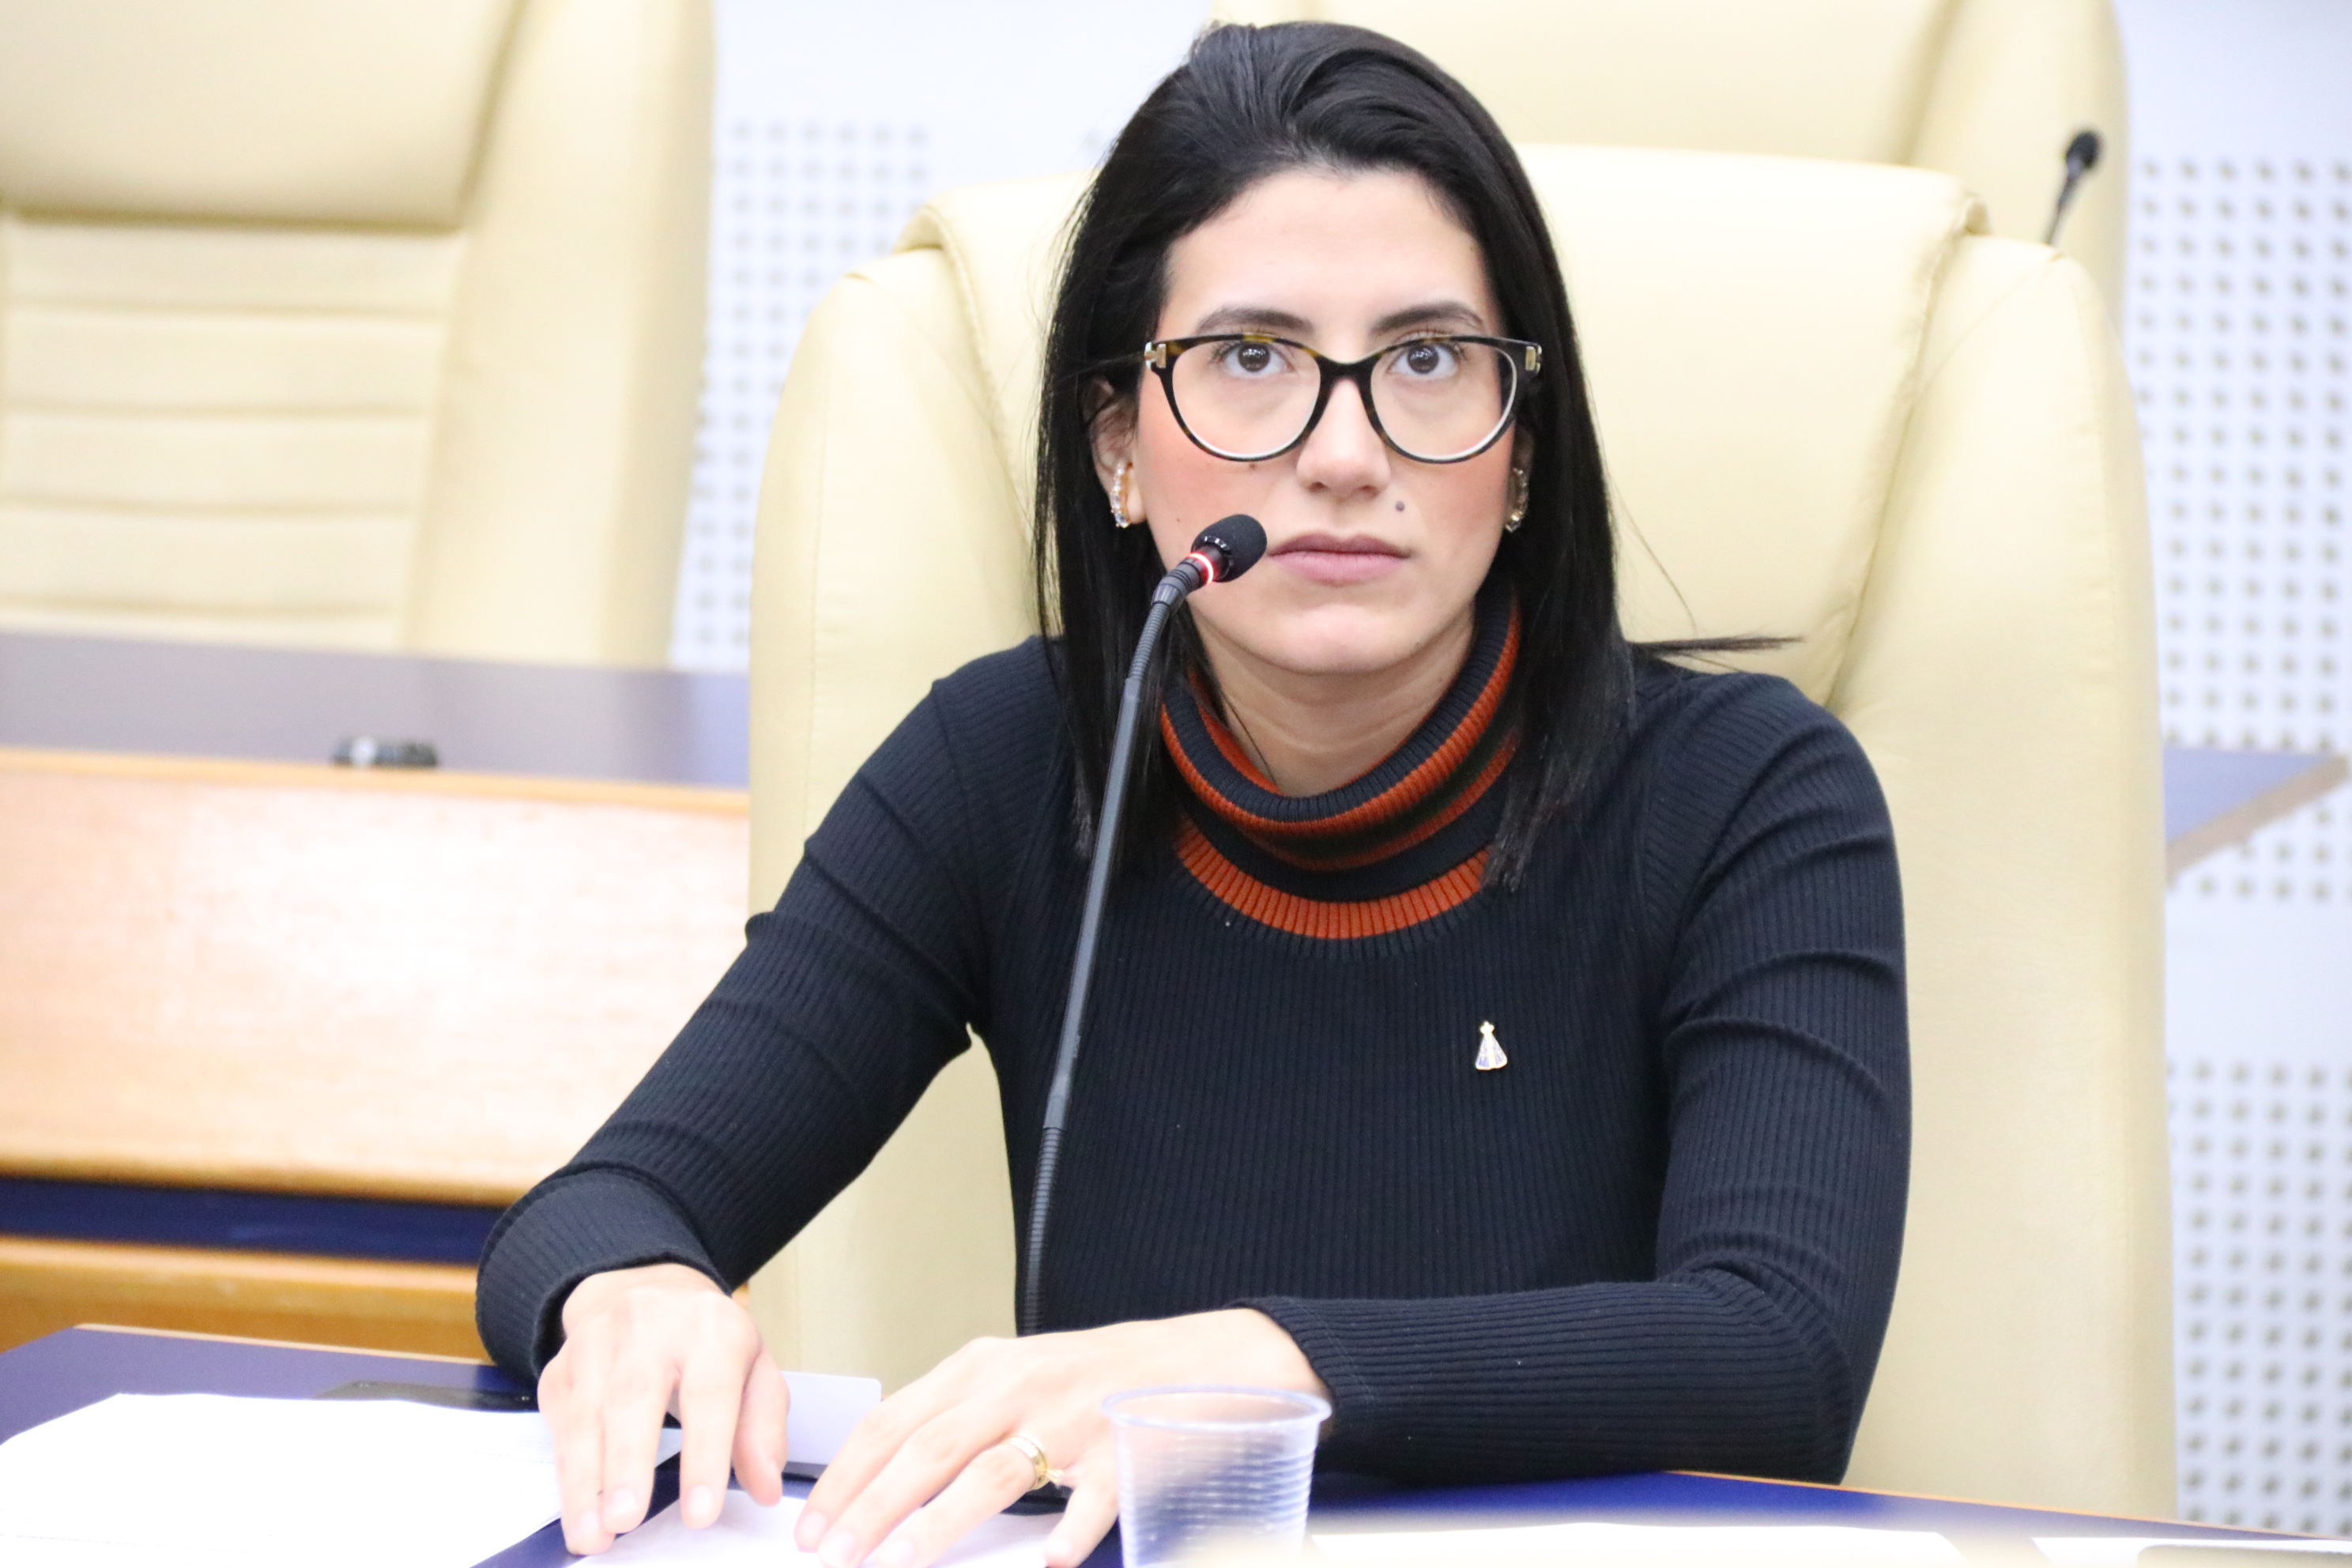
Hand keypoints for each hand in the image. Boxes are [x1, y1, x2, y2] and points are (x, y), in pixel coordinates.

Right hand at [539, 1262, 789, 1552]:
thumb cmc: (711, 1344)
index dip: (705, 1454)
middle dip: (628, 1463)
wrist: (650, 1290)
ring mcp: (596, 1341)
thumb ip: (762, 1429)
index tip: (701, 1513)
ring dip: (586, 1482)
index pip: (709, 1392)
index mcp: (711, 1327)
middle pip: (634, 1395)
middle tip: (627, 1520)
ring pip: (586, 1413)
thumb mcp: (755, 1371)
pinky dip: (567, 1474)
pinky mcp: (561, 1366)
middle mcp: (650, 1324)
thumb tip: (766, 1488)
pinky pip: (559, 1424)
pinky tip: (577, 1512)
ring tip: (594, 1535)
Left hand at [794, 1309, 1326, 1567]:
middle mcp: (1023, 1383)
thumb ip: (961, 1415)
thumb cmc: (1105, 1378)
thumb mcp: (1021, 1376)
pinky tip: (1048, 1560)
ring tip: (896, 1564)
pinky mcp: (1127, 1451)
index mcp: (986, 1365)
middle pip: (928, 1448)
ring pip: (990, 1472)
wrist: (1208, 1359)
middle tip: (832, 1553)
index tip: (814, 1521)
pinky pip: (1091, 1497)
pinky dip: (1067, 1530)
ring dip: (935, 1523)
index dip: (848, 1473)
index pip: (895, 1420)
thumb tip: (885, 1473)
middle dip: (870, 1506)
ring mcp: (1076, 1416)